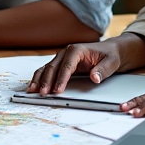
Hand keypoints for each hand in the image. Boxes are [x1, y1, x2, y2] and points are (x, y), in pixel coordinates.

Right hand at [27, 33, 144, 93]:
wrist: (111, 51)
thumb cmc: (110, 55)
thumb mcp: (111, 62)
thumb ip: (103, 70)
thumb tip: (94, 78)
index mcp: (77, 50)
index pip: (66, 66)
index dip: (61, 79)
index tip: (57, 90)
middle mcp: (66, 52)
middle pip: (53, 67)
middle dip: (46, 81)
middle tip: (42, 93)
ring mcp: (62, 58)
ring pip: (47, 68)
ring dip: (39, 79)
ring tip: (32, 91)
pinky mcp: (61, 64)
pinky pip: (48, 71)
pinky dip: (40, 78)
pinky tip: (34, 87)